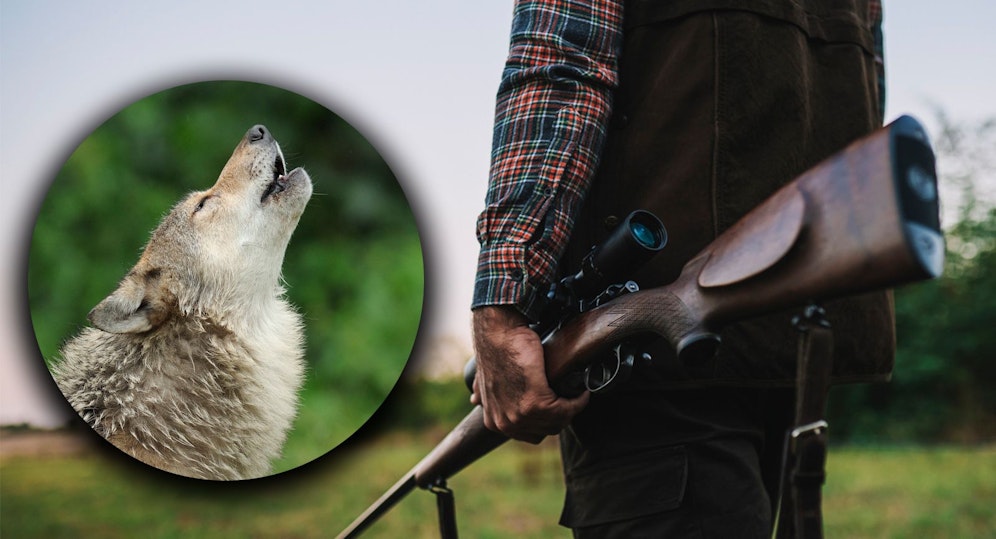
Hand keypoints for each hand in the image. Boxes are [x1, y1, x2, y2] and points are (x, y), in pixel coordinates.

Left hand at [470, 305, 589, 443]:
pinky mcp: (535, 402)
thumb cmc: (498, 351)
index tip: (558, 405)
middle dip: (562, 416)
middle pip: (547, 430)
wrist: (499, 333)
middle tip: (571, 399)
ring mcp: (520, 415)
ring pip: (559, 422)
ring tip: (577, 394)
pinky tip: (581, 391)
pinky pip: (566, 410)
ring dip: (572, 408)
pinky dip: (578, 401)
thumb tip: (475, 399)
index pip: (531, 435)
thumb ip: (483, 394)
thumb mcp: (484, 379)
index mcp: (494, 422)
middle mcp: (505, 424)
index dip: (547, 421)